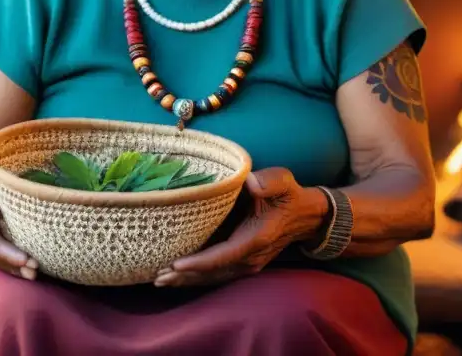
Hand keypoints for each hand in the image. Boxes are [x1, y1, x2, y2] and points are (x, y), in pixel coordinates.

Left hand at [154, 167, 327, 286]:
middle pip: (213, 272)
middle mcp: (251, 257)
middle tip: (157, 277)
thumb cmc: (289, 195)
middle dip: (185, 276)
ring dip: (188, 280)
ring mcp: (248, 263)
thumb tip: (252, 184)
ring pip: (214, 277)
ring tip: (160, 280)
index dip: (200, 262)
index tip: (176, 264)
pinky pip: (218, 274)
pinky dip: (198, 276)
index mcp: (256, 238)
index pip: (224, 255)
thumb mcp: (282, 181)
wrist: (305, 215)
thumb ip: (269, 181)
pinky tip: (179, 277)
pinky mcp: (244, 263)